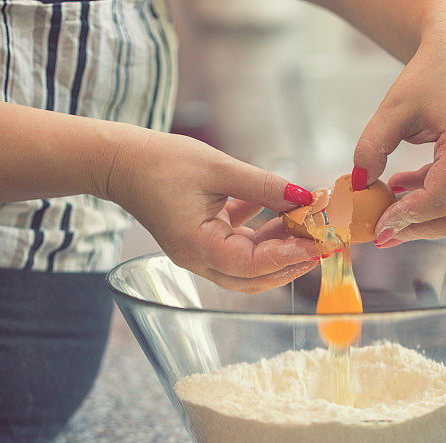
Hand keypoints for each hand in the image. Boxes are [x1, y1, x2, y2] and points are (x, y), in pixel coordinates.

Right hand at [107, 131, 320, 292]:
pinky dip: (263, 235)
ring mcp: (200, 253)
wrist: (121, 161)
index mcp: (197, 246)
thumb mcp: (219, 168)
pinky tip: (282, 213)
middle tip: (324, 244)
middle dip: (291, 263)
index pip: (251, 265)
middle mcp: (198, 259)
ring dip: (280, 248)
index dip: (288, 256)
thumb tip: (306, 198)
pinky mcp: (204, 241)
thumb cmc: (161, 162)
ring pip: (250, 265)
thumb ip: (264, 186)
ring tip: (309, 226)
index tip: (319, 244)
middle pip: (254, 277)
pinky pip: (240, 247)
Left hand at [353, 3, 445, 247]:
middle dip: (418, 230)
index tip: (378, 226)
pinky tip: (401, 187)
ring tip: (387, 212)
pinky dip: (432, 199)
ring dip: (424, 217)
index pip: (439, 199)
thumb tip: (359, 185)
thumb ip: (372, 146)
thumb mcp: (394, 106)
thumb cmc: (431, 73)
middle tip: (382, 235)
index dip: (407, 218)